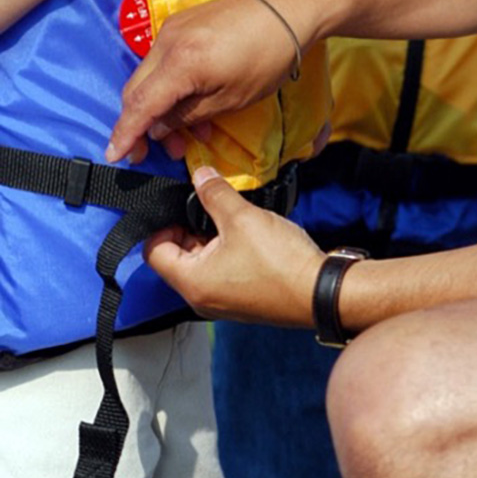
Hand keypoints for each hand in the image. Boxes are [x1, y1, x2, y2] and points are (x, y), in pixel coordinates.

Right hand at [107, 0, 298, 162]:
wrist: (288, 6)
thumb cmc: (269, 55)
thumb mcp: (232, 99)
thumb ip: (189, 115)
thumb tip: (160, 126)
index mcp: (180, 63)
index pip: (140, 105)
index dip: (124, 134)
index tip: (114, 155)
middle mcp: (168, 42)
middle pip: (136, 91)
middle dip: (144, 125)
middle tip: (167, 151)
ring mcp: (173, 29)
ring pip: (151, 77)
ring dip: (163, 108)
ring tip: (193, 133)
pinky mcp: (183, 23)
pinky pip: (164, 61)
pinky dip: (172, 86)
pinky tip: (196, 104)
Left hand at [145, 166, 323, 324]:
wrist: (320, 291)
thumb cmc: (280, 263)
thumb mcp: (242, 218)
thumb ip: (214, 194)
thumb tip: (200, 176)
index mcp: (193, 282)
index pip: (155, 251)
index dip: (163, 223)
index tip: (182, 205)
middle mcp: (202, 298)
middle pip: (178, 257)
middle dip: (191, 228)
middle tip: (212, 207)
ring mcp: (222, 302)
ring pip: (202, 263)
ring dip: (212, 238)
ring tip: (234, 219)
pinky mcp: (242, 300)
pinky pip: (222, 272)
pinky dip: (228, 251)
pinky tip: (249, 236)